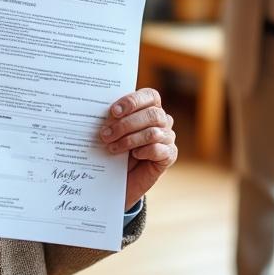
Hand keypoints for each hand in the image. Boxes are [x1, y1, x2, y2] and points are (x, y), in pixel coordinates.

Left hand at [98, 88, 176, 210]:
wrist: (121, 178)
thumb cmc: (117, 148)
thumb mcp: (113, 131)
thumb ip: (113, 119)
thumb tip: (104, 114)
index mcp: (151, 107)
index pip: (150, 96)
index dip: (132, 101)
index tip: (113, 111)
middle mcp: (163, 120)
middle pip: (152, 115)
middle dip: (126, 124)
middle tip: (106, 134)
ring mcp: (168, 138)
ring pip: (153, 133)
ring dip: (129, 140)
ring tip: (112, 147)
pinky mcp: (170, 155)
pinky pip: (158, 150)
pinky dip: (143, 151)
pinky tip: (133, 155)